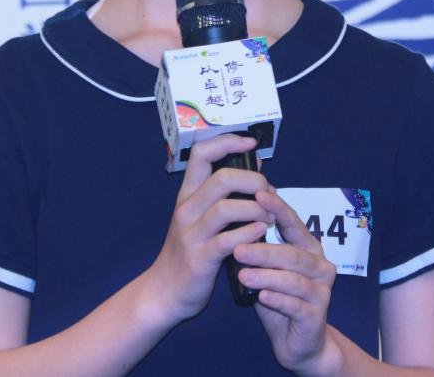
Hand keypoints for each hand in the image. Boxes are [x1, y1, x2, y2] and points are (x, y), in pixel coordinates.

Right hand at [144, 134, 273, 324]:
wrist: (164, 291)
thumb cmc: (190, 251)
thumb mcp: (201, 217)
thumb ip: (225, 193)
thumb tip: (255, 164)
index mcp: (188, 194)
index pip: (201, 153)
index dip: (228, 141)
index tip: (251, 143)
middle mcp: (187, 209)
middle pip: (221, 178)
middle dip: (253, 180)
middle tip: (269, 192)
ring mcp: (192, 234)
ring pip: (226, 208)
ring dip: (256, 209)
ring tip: (269, 217)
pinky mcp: (200, 259)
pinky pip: (228, 241)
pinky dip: (250, 234)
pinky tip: (260, 234)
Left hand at [234, 189, 339, 375]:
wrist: (299, 343)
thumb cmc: (278, 297)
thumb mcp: (267, 268)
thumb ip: (258, 245)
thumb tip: (233, 215)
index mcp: (308, 247)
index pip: (293, 222)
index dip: (277, 208)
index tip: (258, 194)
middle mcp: (320, 266)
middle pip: (292, 254)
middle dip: (264, 250)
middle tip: (238, 248)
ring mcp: (321, 292)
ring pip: (293, 279)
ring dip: (267, 276)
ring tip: (243, 275)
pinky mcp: (316, 317)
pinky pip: (295, 305)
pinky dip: (277, 300)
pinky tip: (261, 297)